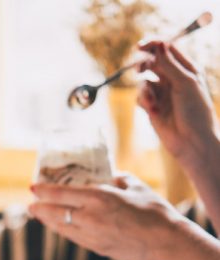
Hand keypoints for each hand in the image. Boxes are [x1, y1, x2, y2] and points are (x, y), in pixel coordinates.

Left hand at [29, 175, 183, 259]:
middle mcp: (90, 217)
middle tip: (30, 204)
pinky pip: (74, 238)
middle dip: (39, 208)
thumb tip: (108, 176)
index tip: (32, 187)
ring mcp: (92, 236)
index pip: (61, 193)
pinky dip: (64, 231)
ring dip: (48, 221)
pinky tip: (61, 227)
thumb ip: (116, 179)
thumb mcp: (134, 186)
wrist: (166, 242)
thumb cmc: (154, 211)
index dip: (43, 190)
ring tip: (40, 215)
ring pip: (61, 228)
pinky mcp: (97, 248)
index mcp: (98, 198)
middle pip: (55, 213)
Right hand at [137, 40, 218, 169]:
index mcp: (186, 69)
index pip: (167, 49)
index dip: (153, 46)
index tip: (140, 46)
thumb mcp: (185, 83)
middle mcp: (173, 79)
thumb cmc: (195, 111)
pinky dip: (144, 102)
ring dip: (145, 91)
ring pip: (143, 82)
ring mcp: (162, 93)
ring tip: (152, 104)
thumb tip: (159, 45)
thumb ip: (170, 64)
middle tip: (139, 69)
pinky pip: (140, 97)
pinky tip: (153, 111)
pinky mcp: (152, 107)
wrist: (191, 140)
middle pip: (152, 63)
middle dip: (144, 65)